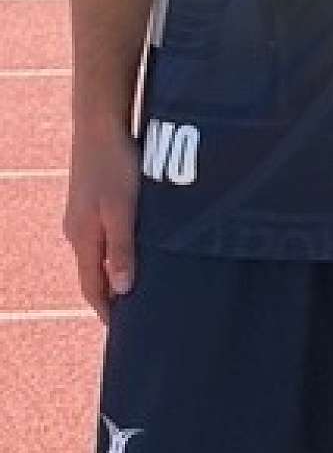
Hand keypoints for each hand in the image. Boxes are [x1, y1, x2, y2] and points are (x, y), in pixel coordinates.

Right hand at [64, 124, 140, 323]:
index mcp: (83, 238)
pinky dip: (114, 249)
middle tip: (132, 311)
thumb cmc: (115, 165)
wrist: (100, 124)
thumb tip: (122, 289)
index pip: (92, 286)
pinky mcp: (91, 200)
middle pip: (93, 272)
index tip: (122, 328)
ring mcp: (82, 215)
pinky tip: (130, 245)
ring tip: (134, 283)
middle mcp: (78, 231)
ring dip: (112, 270)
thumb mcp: (123, 209)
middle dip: (109, 293)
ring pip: (98, 253)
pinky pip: (102, 235)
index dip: (106, 308)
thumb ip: (122, 248)